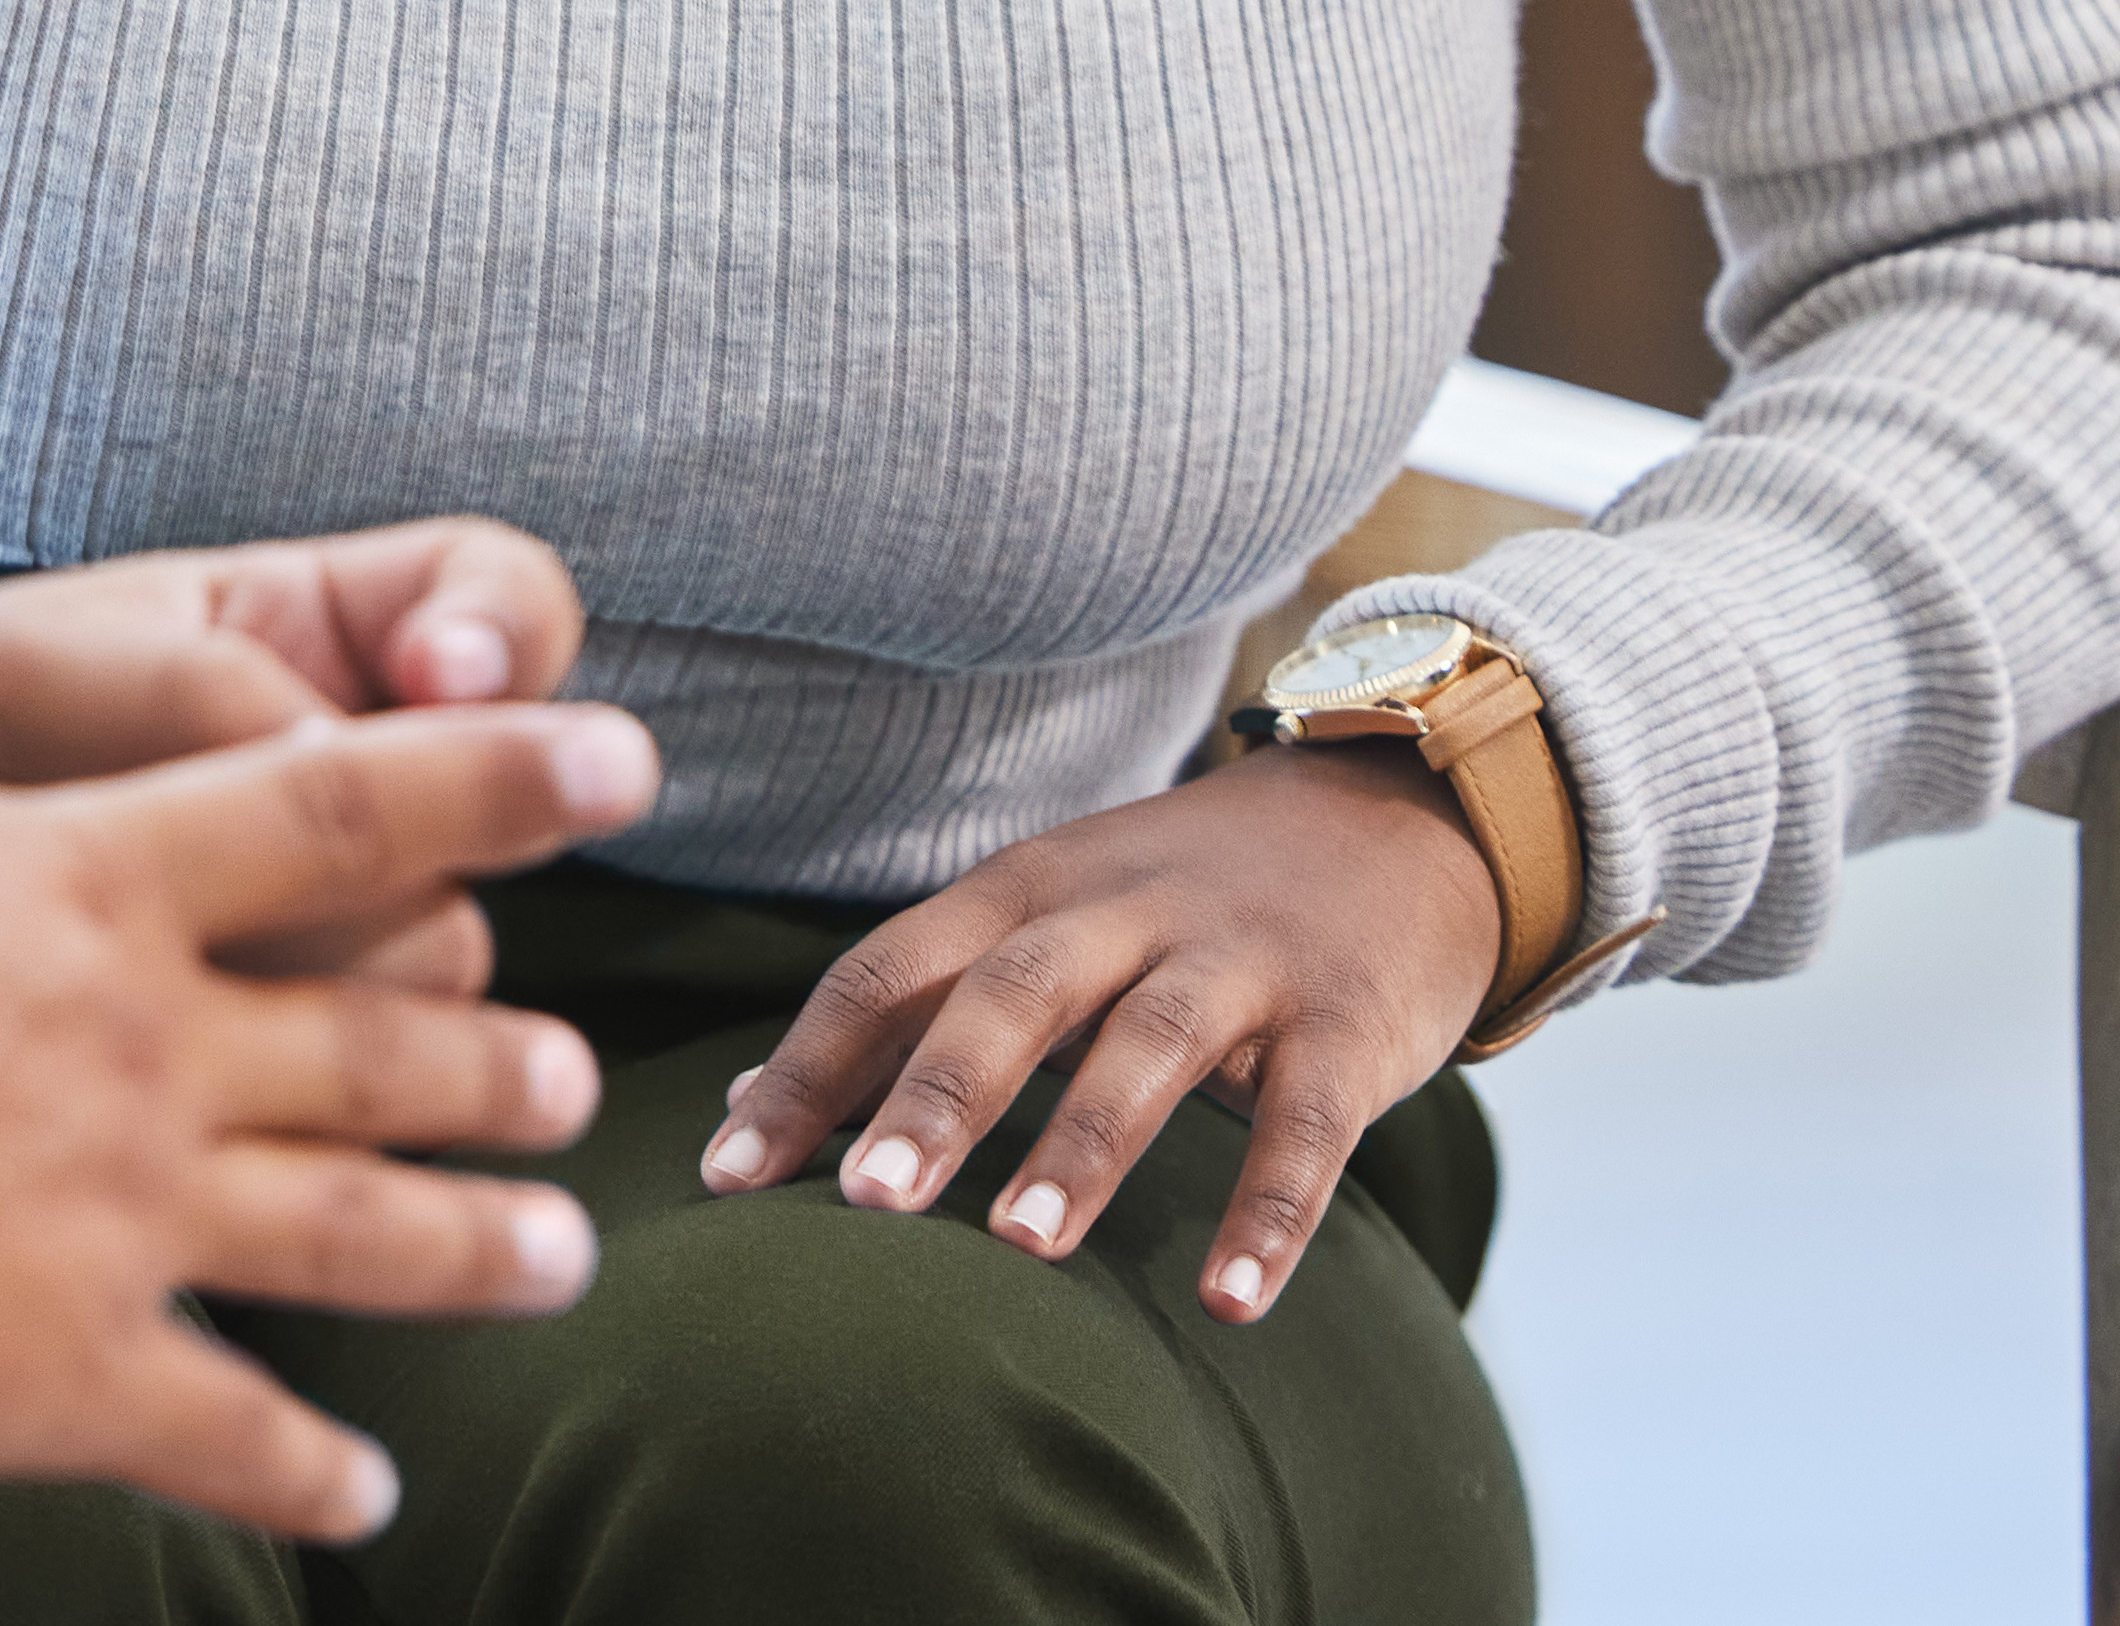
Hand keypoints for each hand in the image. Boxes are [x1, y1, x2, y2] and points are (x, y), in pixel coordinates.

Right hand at [0, 403, 659, 1538]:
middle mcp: (146, 1042)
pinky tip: (367, 1497)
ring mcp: (124, 1215)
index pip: (346, 804)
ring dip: (471, 1247)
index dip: (496, 777)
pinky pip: (223, 1426)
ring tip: (564, 1261)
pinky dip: (304, 1469)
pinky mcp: (64, 1368)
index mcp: (89, 879)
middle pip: (378, 1037)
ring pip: (355, 1233)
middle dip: (490, 1054)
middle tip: (584, 1070)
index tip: (626, 759)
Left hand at [689, 747, 1498, 1323]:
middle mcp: (1122, 910)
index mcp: (1024, 888)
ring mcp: (1239, 960)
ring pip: (1149, 1045)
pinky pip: (1308, 1122)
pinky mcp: (1345, 1021)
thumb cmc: (1180, 899)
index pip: (889, 972)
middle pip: (1010, 994)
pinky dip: (1270, 1210)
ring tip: (1019, 1247)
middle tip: (863, 1203)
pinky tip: (1229, 1300)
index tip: (724, 1175)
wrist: (1395, 820)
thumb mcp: (1042, 915)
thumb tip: (737, 1103)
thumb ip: (908, 1003)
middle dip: (934, 1095)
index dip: (806, 1068)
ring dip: (1081, 1144)